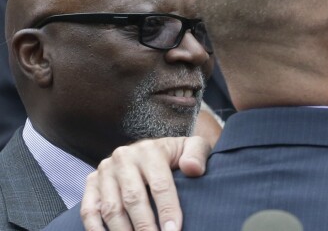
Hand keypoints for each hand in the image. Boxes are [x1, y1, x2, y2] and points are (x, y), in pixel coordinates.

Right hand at [80, 136, 211, 230]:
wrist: (153, 148)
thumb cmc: (177, 154)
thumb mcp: (192, 146)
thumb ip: (197, 154)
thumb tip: (192, 169)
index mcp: (150, 150)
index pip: (159, 184)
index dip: (167, 210)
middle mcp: (124, 158)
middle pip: (133, 199)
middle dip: (145, 226)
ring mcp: (105, 170)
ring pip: (111, 208)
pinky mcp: (92, 182)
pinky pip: (89, 210)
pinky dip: (96, 230)